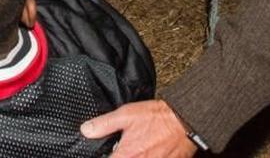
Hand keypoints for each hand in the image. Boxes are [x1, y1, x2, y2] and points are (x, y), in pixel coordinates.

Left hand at [80, 100, 196, 157]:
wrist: (184, 121)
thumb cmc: (157, 118)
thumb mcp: (126, 115)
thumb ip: (104, 124)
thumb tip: (86, 130)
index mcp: (127, 155)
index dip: (107, 157)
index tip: (108, 153)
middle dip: (119, 157)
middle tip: (122, 151)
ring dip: (133, 157)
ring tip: (137, 150)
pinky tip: (147, 152)